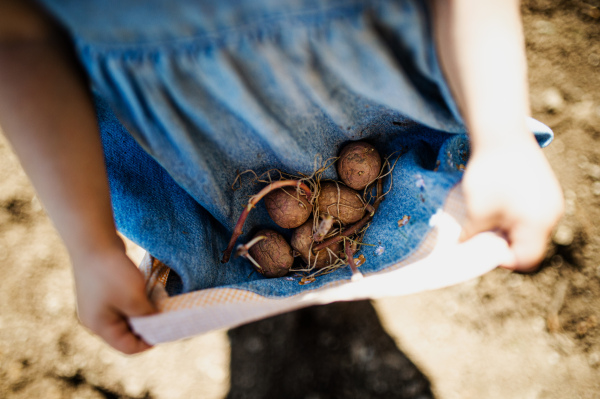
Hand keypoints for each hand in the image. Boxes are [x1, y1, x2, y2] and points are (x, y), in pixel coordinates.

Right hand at [71, 244, 156, 353]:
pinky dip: (135, 298)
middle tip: (165, 315)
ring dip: (142, 310)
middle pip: (125, 333)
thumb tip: (155, 321)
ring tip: (158, 301)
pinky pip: (122, 301)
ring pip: (125, 315)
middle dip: (146, 325)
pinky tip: (146, 289)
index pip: (126, 347)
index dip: (148, 343)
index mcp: (100, 326)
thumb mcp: (134, 298)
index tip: (166, 331)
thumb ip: (147, 315)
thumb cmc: (112, 272)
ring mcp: (96, 303)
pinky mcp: (101, 289)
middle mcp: (95, 318)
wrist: (93, 240)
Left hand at [460, 135, 563, 271]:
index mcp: (538, 225)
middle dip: (502, 242)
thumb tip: (465, 247)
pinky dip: (513, 212)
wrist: (501, 132)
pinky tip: (496, 198)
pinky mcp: (545, 187)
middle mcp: (551, 215)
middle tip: (480, 231)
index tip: (480, 244)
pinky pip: (530, 211)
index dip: (501, 258)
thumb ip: (473, 235)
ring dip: (506, 226)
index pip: (525, 259)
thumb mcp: (476, 211)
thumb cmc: (490, 174)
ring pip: (528, 227)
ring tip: (486, 212)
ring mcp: (551, 200)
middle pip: (529, 244)